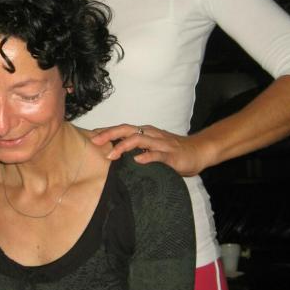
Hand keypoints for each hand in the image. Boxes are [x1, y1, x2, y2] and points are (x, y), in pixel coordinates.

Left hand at [90, 123, 213, 176]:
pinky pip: (157, 154)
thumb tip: (115, 154)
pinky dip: (146, 156)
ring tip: (111, 154)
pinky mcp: (171, 154)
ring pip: (139, 140)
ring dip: (123, 146)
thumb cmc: (172, 151)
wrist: (198, 151)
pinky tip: (137, 160)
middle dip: (109, 134)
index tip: (90, 137)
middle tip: (94, 142)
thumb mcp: (151, 148)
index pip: (122, 129)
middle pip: (127, 130)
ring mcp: (161, 143)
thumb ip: (136, 149)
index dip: (106, 132)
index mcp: (144, 133)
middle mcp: (150, 134)